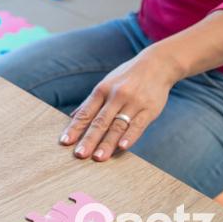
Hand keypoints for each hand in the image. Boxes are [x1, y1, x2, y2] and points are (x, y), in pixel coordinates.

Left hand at [60, 48, 183, 160]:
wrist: (157, 64)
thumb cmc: (126, 77)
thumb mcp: (106, 84)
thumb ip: (90, 102)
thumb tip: (72, 117)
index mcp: (102, 90)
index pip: (85, 112)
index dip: (75, 128)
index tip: (65, 142)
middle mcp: (116, 96)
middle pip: (100, 121)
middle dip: (89, 139)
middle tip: (79, 154)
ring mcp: (133, 103)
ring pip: (118, 125)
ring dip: (107, 143)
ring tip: (98, 157)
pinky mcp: (149, 109)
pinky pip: (138, 125)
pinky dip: (130, 136)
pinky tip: (122, 147)